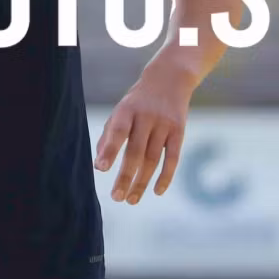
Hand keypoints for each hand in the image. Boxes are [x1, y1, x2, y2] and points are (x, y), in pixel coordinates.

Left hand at [94, 65, 194, 204]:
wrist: (170, 79)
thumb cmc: (138, 101)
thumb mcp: (121, 111)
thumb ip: (109, 135)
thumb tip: (99, 165)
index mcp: (126, 111)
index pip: (117, 132)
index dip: (109, 150)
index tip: (101, 168)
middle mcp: (146, 117)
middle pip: (135, 152)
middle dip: (125, 176)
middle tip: (116, 197)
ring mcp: (164, 124)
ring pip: (153, 159)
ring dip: (142, 182)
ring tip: (131, 199)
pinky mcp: (179, 131)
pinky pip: (174, 158)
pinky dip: (166, 176)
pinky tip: (157, 191)